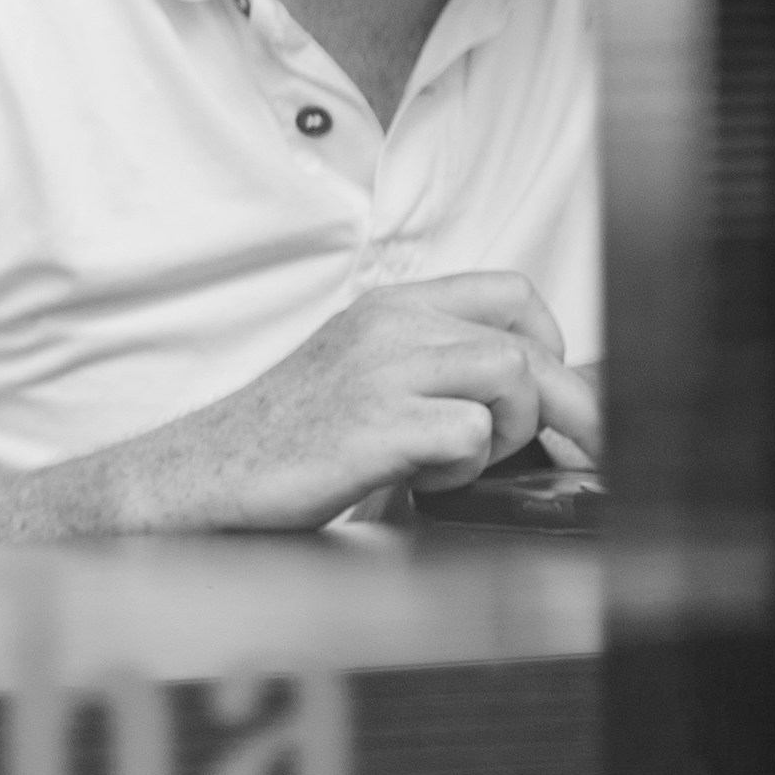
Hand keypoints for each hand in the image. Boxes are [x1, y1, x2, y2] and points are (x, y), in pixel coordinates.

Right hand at [29, 275, 592, 535]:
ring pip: (513, 376)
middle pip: (529, 344)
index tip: (550, 395)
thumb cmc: (280, 441)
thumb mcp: (360, 378)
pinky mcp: (374, 424)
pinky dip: (464, 469)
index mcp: (387, 309)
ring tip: (458, 463)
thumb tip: (535, 402)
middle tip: (574, 454)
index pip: (512, 292)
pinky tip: (423, 482)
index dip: (552, 345)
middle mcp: (388, 326)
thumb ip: (432, 372)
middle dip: (567, 410)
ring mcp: (379, 371)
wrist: (199, 476)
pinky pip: (469, 432)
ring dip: (507, 433)